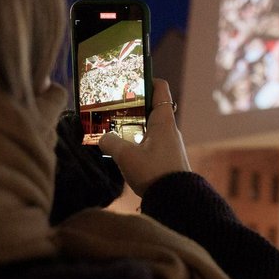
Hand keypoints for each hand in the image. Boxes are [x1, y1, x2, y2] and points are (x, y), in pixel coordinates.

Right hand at [99, 78, 190, 196]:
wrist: (177, 199)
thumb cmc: (155, 173)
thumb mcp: (126, 156)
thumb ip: (110, 142)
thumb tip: (102, 138)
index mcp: (164, 120)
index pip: (160, 89)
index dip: (147, 80)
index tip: (130, 79)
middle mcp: (169, 129)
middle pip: (151, 107)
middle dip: (132, 105)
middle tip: (111, 105)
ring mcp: (169, 144)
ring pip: (149, 126)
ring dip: (133, 125)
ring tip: (112, 127)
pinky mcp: (166, 158)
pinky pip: (150, 142)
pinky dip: (137, 140)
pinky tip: (122, 149)